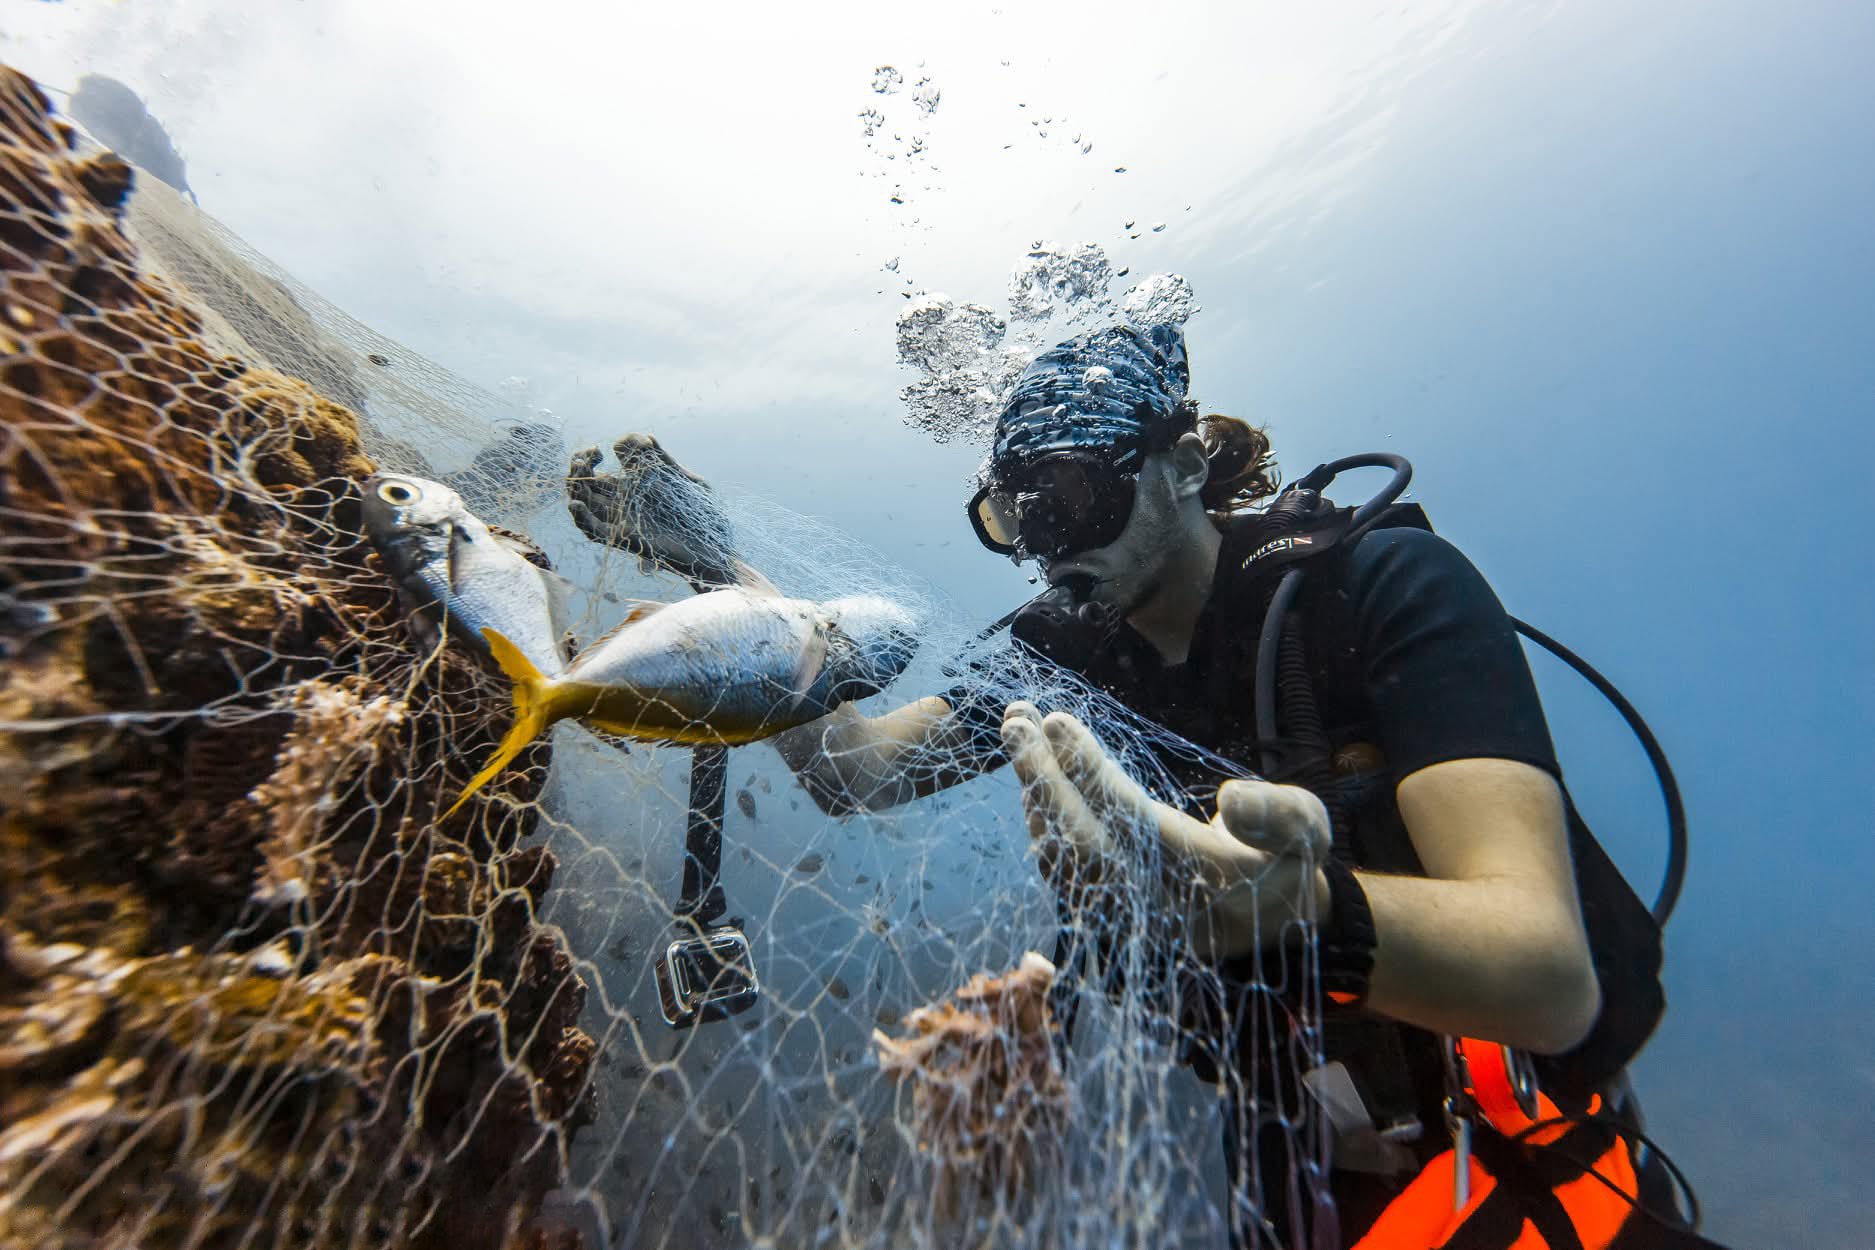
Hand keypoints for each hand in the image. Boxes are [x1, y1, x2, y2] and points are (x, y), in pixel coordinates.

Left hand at [1001, 703, 1331, 957]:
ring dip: (1033, 791)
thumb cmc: (1289, 861)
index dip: (1089, 774)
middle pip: (1078, 843)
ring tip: (1016, 729)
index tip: (1058, 723)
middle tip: (1014, 721)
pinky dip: (1042, 811)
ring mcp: (1123, 910)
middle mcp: (1151, 903)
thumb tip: (1232, 800)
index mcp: (1198, 881)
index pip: (1128, 824)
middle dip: (1041, 780)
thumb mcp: (1306, 832)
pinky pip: (1062, 861)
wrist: (1278, 919)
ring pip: (1061, 855)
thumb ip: (1280, 815)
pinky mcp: (1107, 905)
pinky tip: (1032, 765)